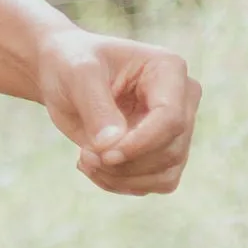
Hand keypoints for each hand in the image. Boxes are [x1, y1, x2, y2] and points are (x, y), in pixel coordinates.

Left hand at [34, 28, 199, 194]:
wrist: (65, 75)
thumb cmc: (72, 63)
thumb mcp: (78, 75)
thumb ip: (96, 107)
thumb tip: (112, 146)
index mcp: (169, 69)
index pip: (171, 118)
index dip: (140, 144)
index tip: (102, 155)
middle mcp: (182, 99)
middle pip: (171, 150)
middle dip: (126, 164)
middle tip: (85, 157)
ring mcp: (177, 128)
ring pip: (166, 173)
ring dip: (122, 178)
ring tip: (86, 161)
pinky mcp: (164, 151)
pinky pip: (156, 182)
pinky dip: (123, 184)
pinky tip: (95, 168)